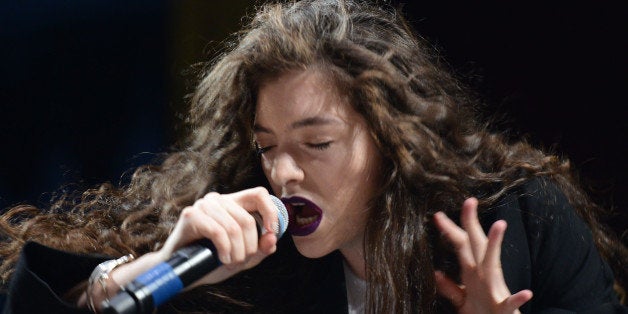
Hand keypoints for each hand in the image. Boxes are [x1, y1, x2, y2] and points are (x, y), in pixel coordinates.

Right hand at [155, 187, 279, 284]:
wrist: (181, 271)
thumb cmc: (211, 261)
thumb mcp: (242, 257)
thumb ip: (261, 249)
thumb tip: (272, 239)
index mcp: (234, 203)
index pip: (259, 194)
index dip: (270, 212)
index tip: (270, 233)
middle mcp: (219, 200)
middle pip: (247, 220)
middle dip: (249, 247)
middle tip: (241, 260)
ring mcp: (203, 205)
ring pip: (234, 228)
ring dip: (236, 252)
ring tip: (230, 262)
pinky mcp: (190, 214)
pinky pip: (218, 231)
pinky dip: (224, 249)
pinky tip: (222, 258)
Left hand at [433, 198, 532, 313]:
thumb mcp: (462, 300)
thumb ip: (450, 287)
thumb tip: (436, 273)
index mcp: (472, 273)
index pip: (460, 246)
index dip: (449, 230)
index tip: (437, 215)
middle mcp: (484, 276)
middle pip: (476, 245)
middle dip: (472, 223)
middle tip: (468, 201)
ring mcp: (494, 290)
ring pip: (494, 264)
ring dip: (496, 245)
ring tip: (500, 224)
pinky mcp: (503, 309)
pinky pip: (511, 303)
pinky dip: (518, 298)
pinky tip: (526, 293)